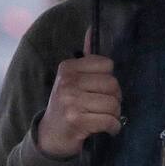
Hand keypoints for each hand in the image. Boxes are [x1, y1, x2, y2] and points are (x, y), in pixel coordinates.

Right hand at [36, 29, 121, 157]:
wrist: (50, 136)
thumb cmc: (66, 105)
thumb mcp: (71, 79)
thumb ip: (85, 58)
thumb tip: (92, 29)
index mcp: (67, 68)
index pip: (107, 65)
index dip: (108, 80)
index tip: (100, 90)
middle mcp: (67, 82)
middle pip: (112, 84)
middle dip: (114, 98)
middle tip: (104, 107)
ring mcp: (71, 101)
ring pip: (113, 104)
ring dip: (114, 115)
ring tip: (105, 118)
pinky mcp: (76, 120)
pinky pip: (109, 121)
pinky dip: (113, 127)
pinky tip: (107, 129)